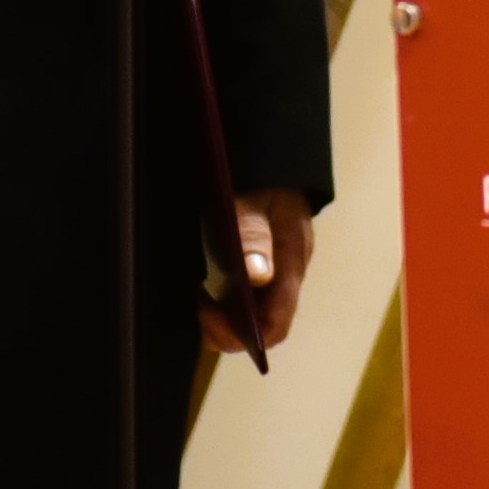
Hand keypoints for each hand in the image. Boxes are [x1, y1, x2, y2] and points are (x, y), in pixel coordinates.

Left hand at [207, 187, 316, 359]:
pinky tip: (206, 284)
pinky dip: (223, 299)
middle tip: (198, 307)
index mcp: (291, 262)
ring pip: (252, 315)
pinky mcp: (262, 264)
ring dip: (223, 314)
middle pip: (261, 326)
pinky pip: (245, 297)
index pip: (275, 325)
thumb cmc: (265, 175)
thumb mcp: (256, 197)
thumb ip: (253, 232)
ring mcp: (275, 270)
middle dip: (226, 329)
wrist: (274, 154)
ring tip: (200, 294)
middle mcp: (286, 274)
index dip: (241, 334)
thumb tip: (255, 275)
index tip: (207, 314)